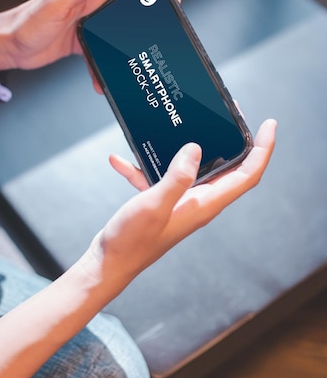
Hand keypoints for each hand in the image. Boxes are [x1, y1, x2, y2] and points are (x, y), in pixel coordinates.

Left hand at [0, 0, 149, 82]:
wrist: (6, 48)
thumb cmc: (24, 23)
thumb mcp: (54, 3)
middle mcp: (90, 4)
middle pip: (126, 7)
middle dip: (143, 20)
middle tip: (157, 34)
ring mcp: (86, 24)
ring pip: (115, 35)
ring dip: (122, 50)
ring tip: (130, 64)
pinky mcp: (80, 43)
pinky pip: (100, 54)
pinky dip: (102, 67)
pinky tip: (100, 80)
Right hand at [88, 118, 275, 285]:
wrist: (109, 263)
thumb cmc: (132, 241)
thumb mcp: (154, 205)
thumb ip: (177, 178)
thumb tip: (195, 150)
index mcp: (204, 205)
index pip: (247, 175)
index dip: (262, 149)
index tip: (268, 124)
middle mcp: (197, 203)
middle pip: (229, 168)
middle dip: (235, 140)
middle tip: (231, 114)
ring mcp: (180, 202)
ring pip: (195, 168)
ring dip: (191, 148)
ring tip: (187, 123)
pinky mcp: (161, 202)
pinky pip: (159, 177)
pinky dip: (144, 166)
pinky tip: (121, 159)